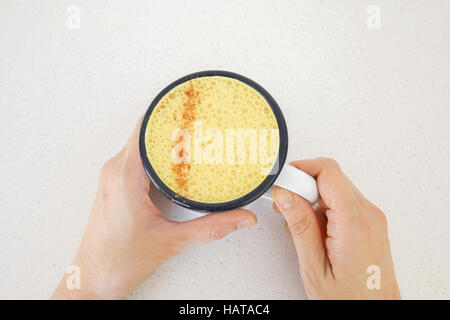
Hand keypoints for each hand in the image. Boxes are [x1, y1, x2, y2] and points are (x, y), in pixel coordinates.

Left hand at [52, 116, 256, 298]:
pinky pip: (136, 158)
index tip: (185, 100)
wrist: (92, 279)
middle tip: (197, 118)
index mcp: (125, 177)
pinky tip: (173, 160)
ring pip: (140, 145)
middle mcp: (115, 171)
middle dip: (171, 122)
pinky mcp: (116, 185)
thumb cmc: (117, 262)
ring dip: (163, 139)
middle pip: (144, 132)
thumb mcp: (171, 243)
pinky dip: (155, 153)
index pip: (145, 129)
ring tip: (190, 135)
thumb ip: (211, 228)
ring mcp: (113, 178)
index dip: (165, 111)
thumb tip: (240, 218)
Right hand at [272, 158, 399, 298]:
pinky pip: (341, 201)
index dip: (300, 169)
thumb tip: (286, 195)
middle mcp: (368, 215)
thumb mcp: (315, 266)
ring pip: (334, 188)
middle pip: (330, 177)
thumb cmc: (350, 299)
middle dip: (302, 185)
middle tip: (283, 204)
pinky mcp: (368, 222)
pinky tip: (311, 227)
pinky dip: (322, 207)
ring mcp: (371, 218)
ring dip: (311, 197)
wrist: (375, 313)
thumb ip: (300, 226)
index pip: (327, 172)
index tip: (282, 182)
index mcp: (355, 223)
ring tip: (295, 222)